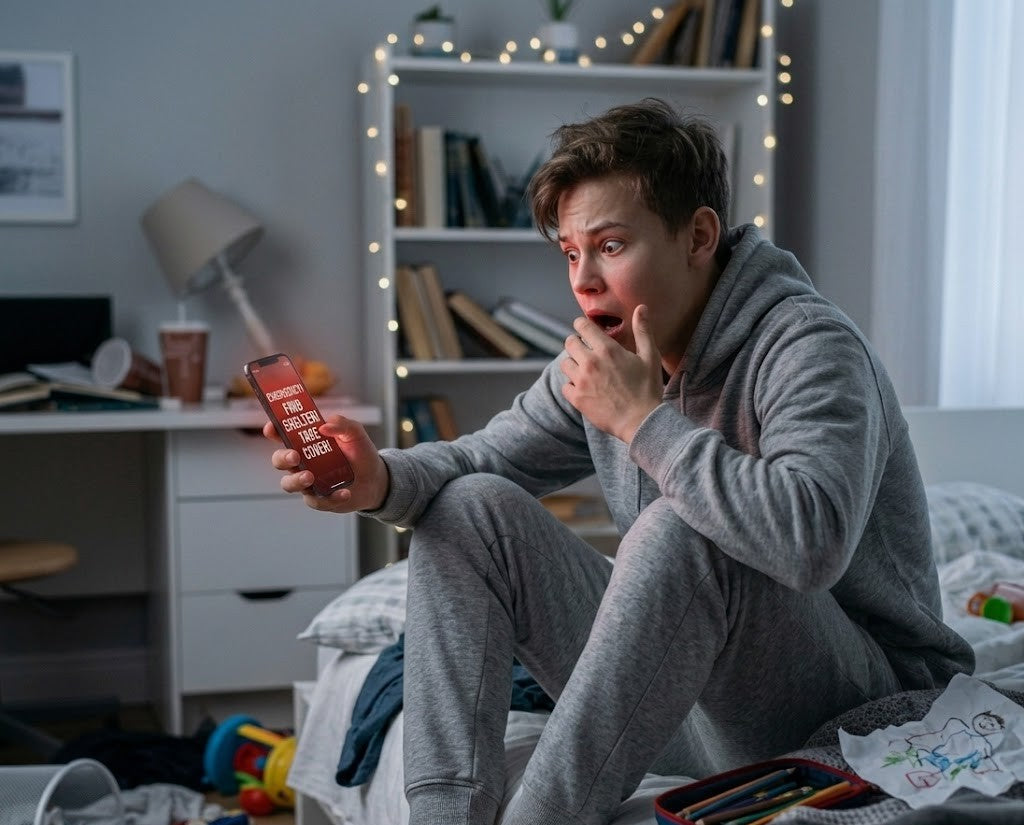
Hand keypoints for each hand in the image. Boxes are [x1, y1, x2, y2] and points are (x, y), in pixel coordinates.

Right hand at [264, 414, 389, 512]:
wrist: (375, 479)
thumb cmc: (360, 453)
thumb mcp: (355, 434)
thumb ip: (343, 424)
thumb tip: (326, 425)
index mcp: (307, 443)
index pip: (283, 435)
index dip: (274, 431)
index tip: (271, 428)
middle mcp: (303, 462)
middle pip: (280, 461)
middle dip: (283, 458)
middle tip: (295, 457)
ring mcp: (309, 482)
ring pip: (289, 484)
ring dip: (297, 481)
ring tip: (310, 477)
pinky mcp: (319, 499)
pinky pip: (316, 502)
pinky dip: (330, 498)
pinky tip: (344, 493)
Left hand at [561, 304, 663, 442]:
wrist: (642, 421)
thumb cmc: (648, 388)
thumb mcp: (650, 356)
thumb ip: (643, 330)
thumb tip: (641, 307)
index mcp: (607, 349)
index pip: (582, 326)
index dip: (582, 325)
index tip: (585, 329)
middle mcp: (590, 362)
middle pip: (569, 343)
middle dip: (576, 343)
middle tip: (586, 350)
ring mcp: (581, 381)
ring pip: (565, 364)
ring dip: (573, 364)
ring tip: (586, 370)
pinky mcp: (577, 399)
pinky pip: (565, 386)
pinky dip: (572, 386)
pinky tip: (585, 388)